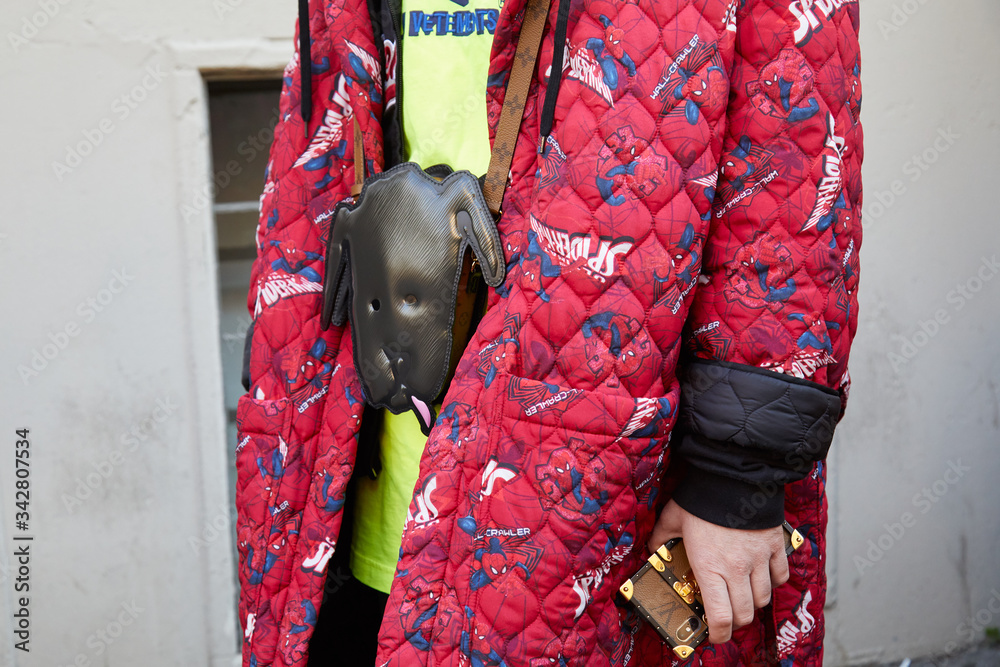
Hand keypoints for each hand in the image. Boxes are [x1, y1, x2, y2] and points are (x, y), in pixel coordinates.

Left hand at [647, 499, 788, 643]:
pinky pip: (781, 575)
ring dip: (752, 603)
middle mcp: (736, 569)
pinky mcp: (774, 546)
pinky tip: (762, 576)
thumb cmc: (701, 498)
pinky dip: (774, 581)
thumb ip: (660, 539)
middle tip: (726, 616)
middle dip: (734, 622)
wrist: (732, 475)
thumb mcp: (671, 518)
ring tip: (742, 596)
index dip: (719, 635)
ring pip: (763, 598)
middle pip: (744, 614)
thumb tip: (652, 551)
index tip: (714, 636)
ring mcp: (758, 559)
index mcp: (709, 567)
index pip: (720, 617)